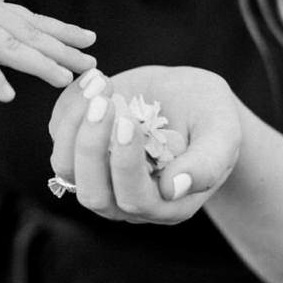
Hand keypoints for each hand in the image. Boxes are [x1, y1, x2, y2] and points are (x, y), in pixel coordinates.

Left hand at [48, 66, 240, 221]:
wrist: (190, 99)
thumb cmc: (211, 117)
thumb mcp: (223, 133)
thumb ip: (207, 163)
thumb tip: (173, 189)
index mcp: (165, 205)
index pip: (134, 199)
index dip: (126, 165)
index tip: (129, 121)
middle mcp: (125, 200)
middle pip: (92, 193)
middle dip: (91, 147)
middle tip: (103, 102)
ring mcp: (98, 176)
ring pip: (65, 167)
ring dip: (74, 125)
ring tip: (98, 84)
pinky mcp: (77, 147)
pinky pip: (59, 134)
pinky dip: (70, 105)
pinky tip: (95, 77)